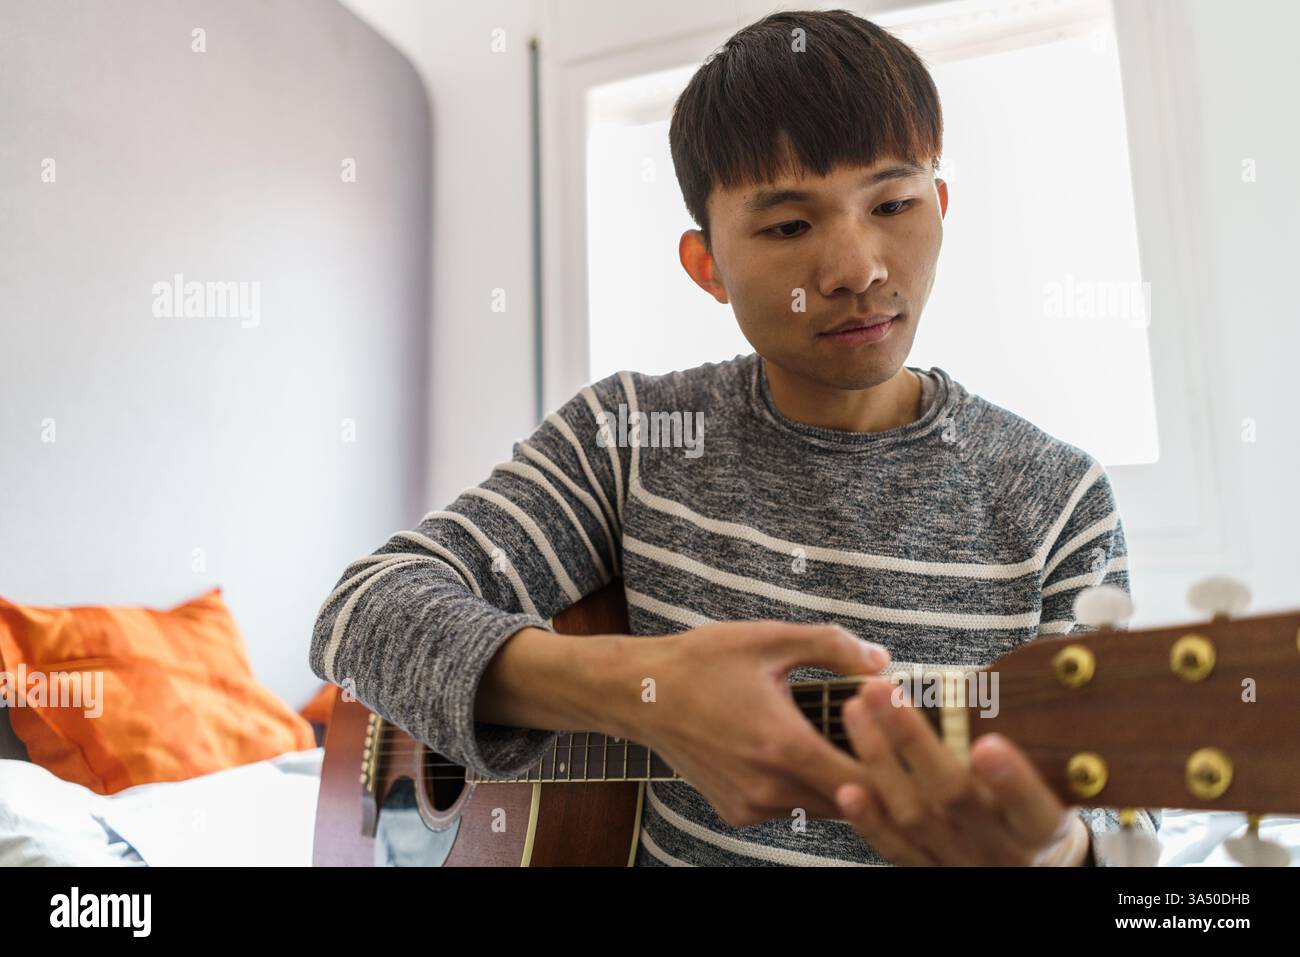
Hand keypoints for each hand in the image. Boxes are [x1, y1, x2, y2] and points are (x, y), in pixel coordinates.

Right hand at [630, 621, 890, 826]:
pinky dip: (805, 787)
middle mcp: (767, 787)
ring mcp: (750, 805)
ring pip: (821, 808)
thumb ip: (833, 646)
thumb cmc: (701, 663)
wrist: (640, 694)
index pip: (864, 780)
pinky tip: (804, 753)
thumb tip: (882, 663)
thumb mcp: (770, 639)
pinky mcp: (737, 812)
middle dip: (874, 773)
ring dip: (840, 782)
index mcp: (782, 745)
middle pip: (849, 800)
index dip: (894, 765)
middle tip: (891, 742)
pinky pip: (790, 808)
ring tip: (850, 743)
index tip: (910, 743)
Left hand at [833, 678, 1090, 865]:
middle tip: (881, 690)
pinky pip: (893, 849)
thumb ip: (1023, 748)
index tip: (988, 745)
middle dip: (913, 741)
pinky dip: (869, 820)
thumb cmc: (1032, 815)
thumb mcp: (1049, 790)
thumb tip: (982, 684)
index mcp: (1039, 830)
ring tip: (855, 711)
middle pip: (955, 798)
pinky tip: (847, 789)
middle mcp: (999, 851)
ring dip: (879, 762)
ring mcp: (960, 863)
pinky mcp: (926, 873)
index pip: (1032, 808)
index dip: (1012, 780)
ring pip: (914, 817)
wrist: (1025, 871)